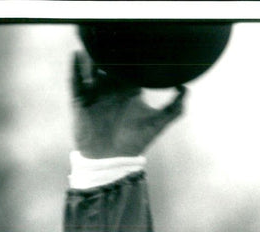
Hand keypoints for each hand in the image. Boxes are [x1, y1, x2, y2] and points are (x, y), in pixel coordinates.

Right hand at [71, 49, 186, 157]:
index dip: (129, 52)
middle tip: (113, 42)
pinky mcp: (80, 99)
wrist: (112, 161)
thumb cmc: (135, 142)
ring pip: (89, 66)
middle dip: (108, 50)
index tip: (134, 42)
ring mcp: (95, 91)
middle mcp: (111, 86)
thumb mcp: (157, 124)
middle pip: (108, 60)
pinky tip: (77, 56)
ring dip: (92, 57)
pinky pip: (74, 79)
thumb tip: (186, 89)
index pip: (128, 64)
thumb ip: (174, 108)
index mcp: (129, 88)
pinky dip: (74, 66)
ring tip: (98, 55)